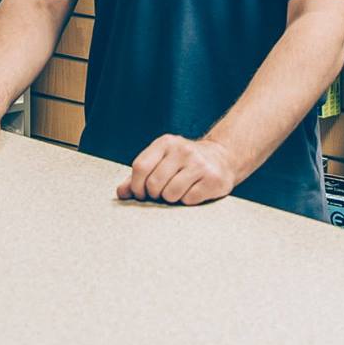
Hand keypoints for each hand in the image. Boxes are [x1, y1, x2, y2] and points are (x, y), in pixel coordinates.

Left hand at [116, 135, 238, 205]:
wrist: (222, 158)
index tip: (141, 194)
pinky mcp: (213, 179)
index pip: (140, 167)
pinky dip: (187, 201)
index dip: (136, 186)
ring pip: (170, 194)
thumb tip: (121, 193)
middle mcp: (182, 150)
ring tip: (179, 190)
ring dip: (171, 199)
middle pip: (154, 184)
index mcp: (166, 143)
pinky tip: (194, 191)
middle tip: (162, 194)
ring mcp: (199, 164)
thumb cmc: (184, 162)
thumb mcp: (161, 161)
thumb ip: (139, 176)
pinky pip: (188, 200)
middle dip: (154, 195)